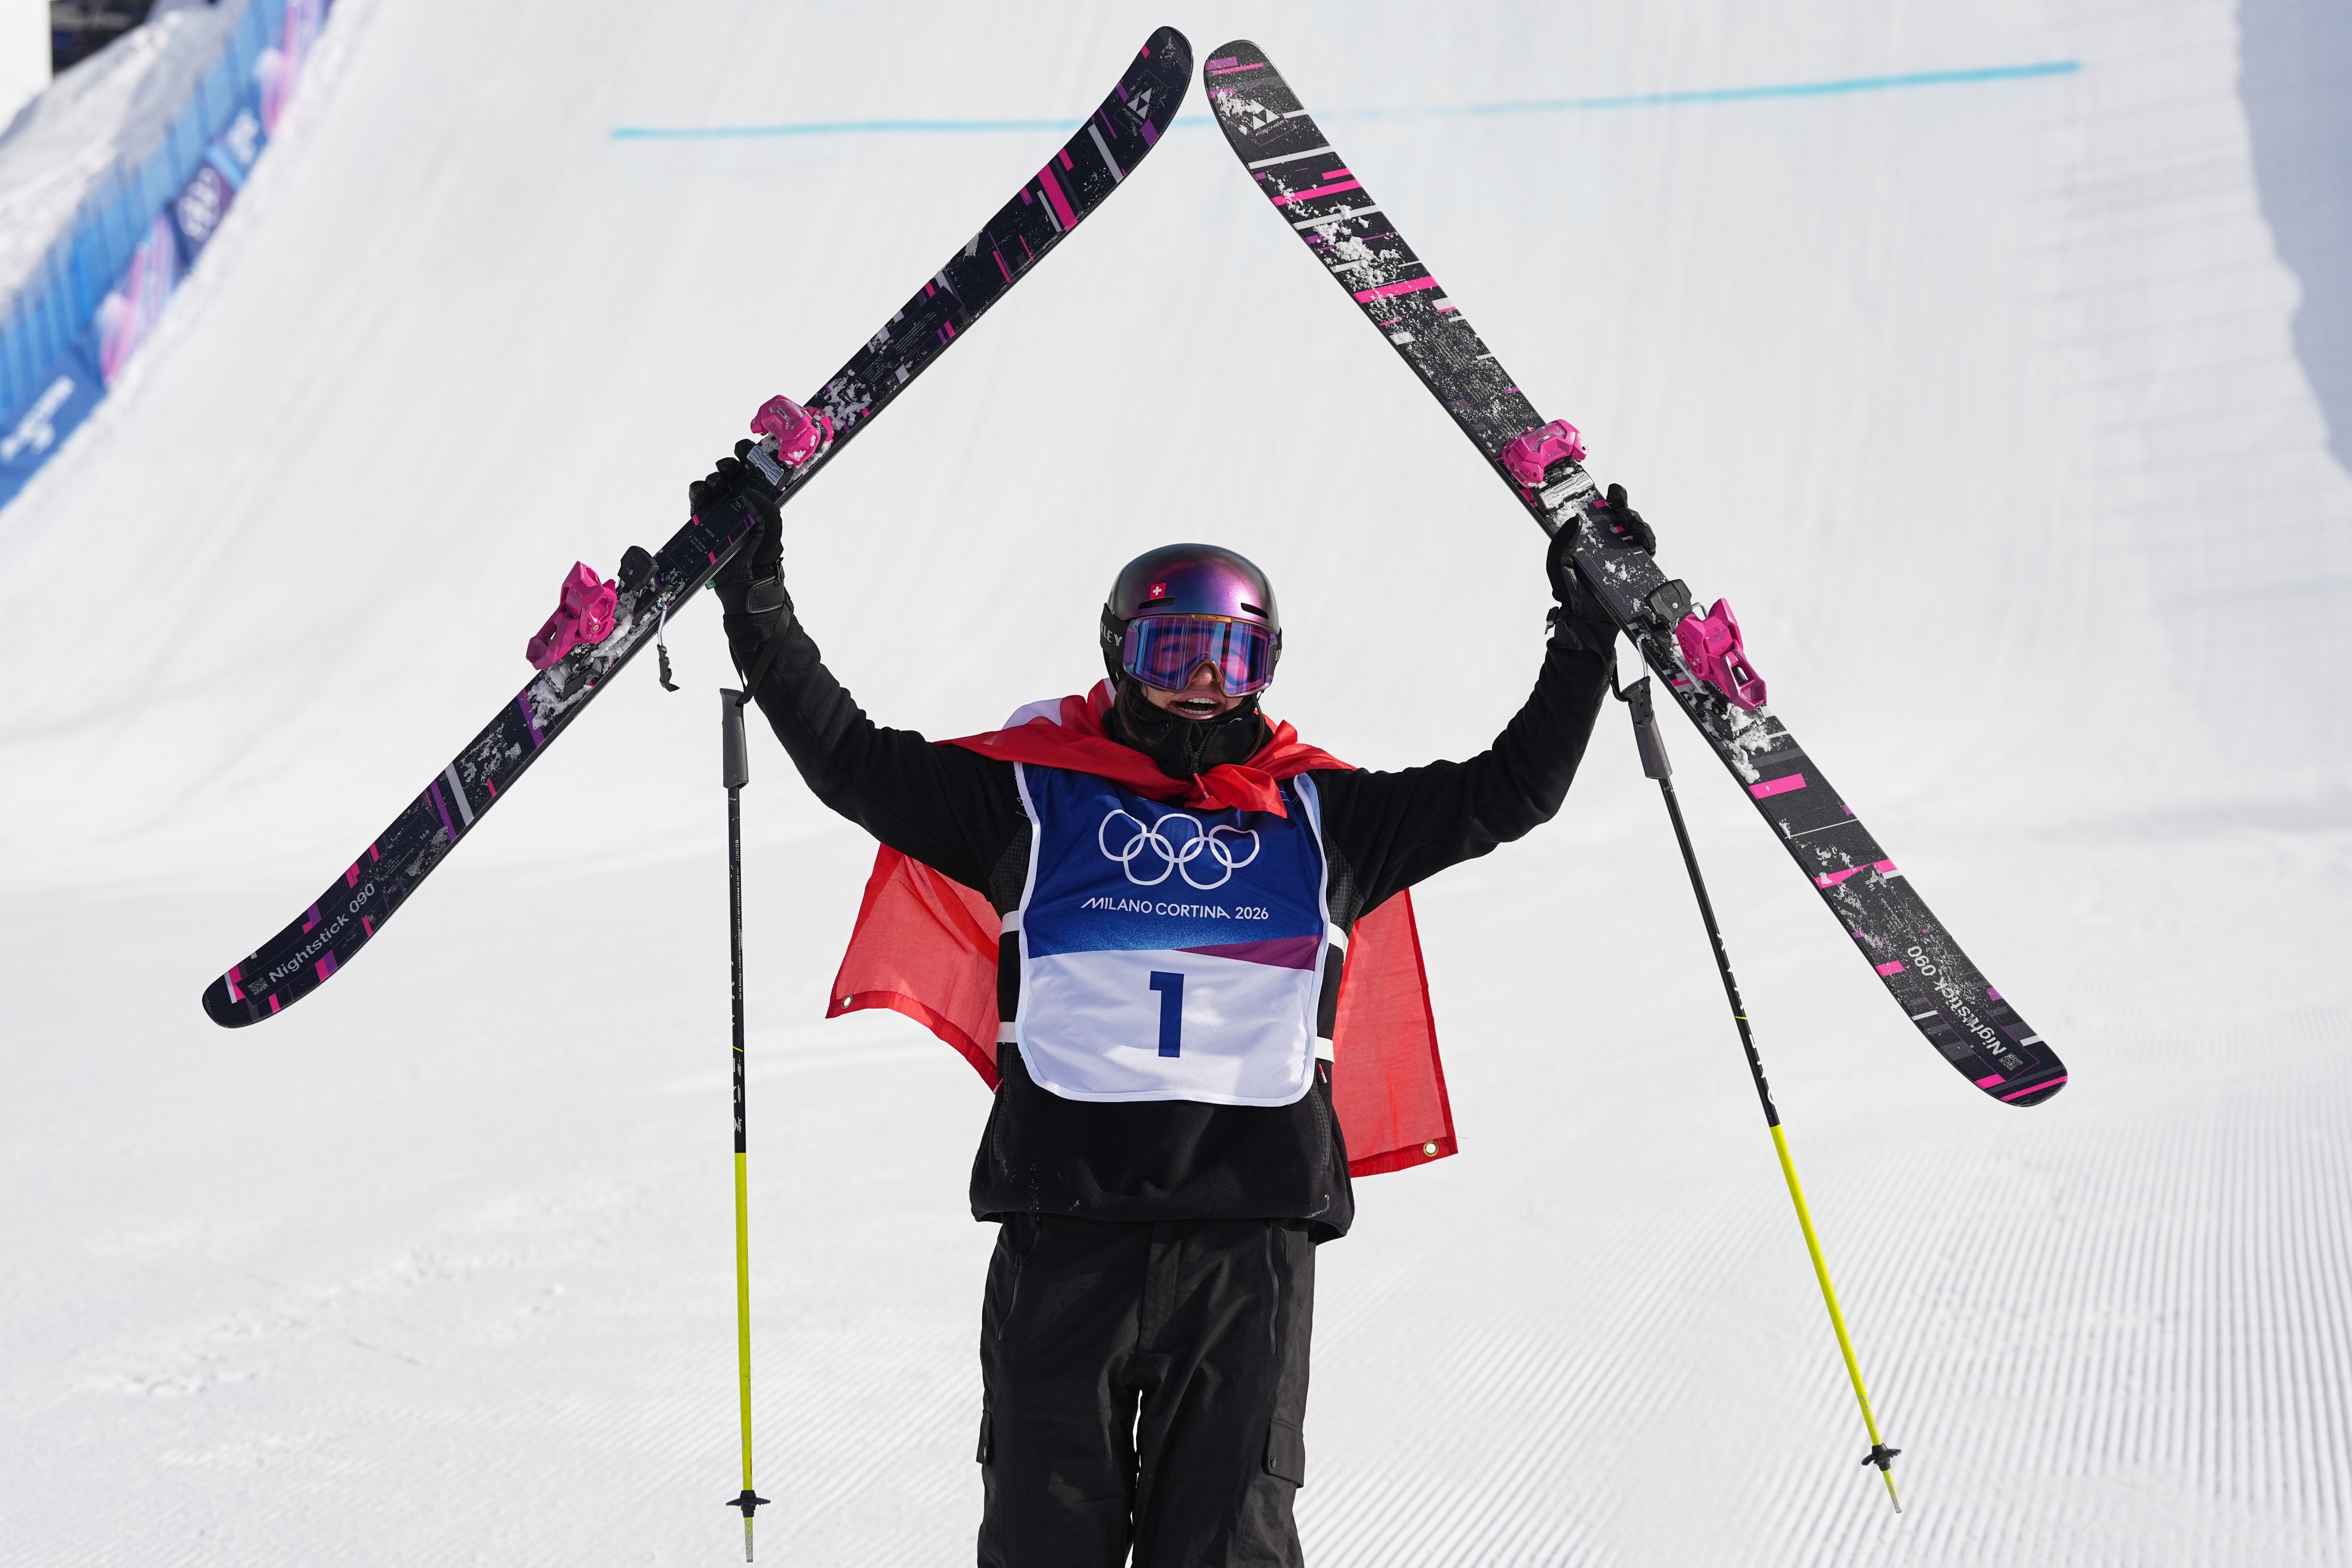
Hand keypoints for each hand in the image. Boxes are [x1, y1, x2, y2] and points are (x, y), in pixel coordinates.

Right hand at [695, 440, 782, 601]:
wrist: (743, 583)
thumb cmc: (762, 556)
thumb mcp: (773, 529)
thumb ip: (768, 508)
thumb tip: (748, 490)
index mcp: (761, 498)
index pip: (756, 470)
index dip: (751, 455)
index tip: (748, 449)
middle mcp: (740, 499)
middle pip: (732, 470)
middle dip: (731, 462)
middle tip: (732, 467)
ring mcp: (721, 507)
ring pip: (714, 481)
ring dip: (716, 476)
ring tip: (719, 485)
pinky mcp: (703, 517)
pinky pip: (697, 496)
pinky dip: (698, 489)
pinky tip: (704, 492)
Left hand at [1546, 482, 1653, 653]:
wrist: (1586, 620)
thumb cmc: (1570, 592)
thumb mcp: (1557, 564)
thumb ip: (1561, 542)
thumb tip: (1576, 519)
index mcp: (1588, 537)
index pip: (1598, 511)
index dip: (1605, 497)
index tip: (1608, 489)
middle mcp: (1607, 542)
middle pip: (1619, 514)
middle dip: (1621, 503)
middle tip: (1617, 501)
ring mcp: (1623, 552)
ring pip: (1635, 527)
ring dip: (1634, 520)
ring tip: (1628, 522)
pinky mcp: (1637, 566)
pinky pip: (1647, 547)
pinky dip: (1648, 539)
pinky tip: (1642, 538)